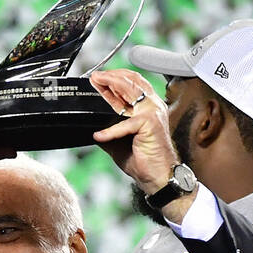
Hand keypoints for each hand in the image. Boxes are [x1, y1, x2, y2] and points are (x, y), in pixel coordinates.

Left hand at [89, 69, 180, 190]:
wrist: (159, 176)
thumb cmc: (145, 161)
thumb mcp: (120, 142)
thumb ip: (109, 130)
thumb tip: (93, 128)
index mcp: (147, 109)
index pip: (129, 87)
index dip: (112, 81)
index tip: (97, 80)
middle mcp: (152, 106)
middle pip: (131, 81)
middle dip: (110, 76)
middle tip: (95, 76)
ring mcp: (153, 111)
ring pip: (130, 89)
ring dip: (111, 84)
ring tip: (97, 83)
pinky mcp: (150, 122)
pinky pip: (124, 123)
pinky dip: (110, 131)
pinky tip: (99, 135)